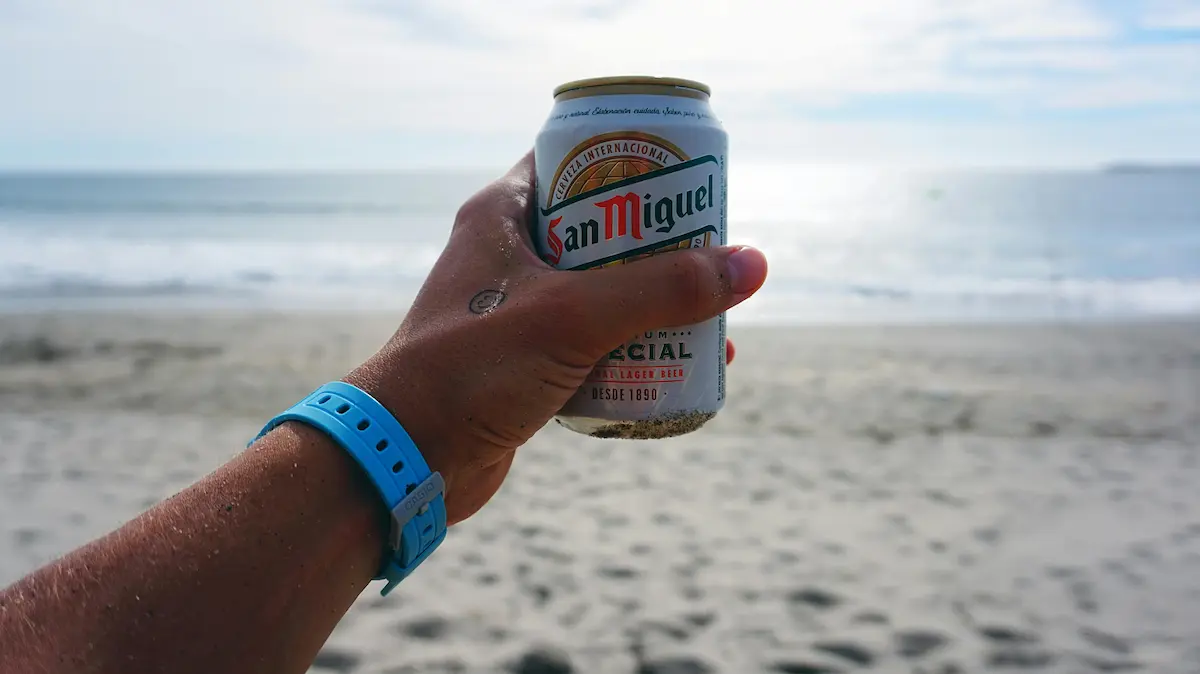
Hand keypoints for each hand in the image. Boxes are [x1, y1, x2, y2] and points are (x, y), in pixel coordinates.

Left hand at [346, 152, 767, 523]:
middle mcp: (507, 255)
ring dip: (654, 303)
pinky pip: (592, 342)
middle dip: (662, 244)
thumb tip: (749, 265)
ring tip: (712, 315)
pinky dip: (632, 350)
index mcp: (502, 215)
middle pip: (602, 229)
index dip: (635, 161)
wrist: (405, 457)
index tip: (690, 180)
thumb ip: (661, 290)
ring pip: (601, 291)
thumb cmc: (471, 369)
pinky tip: (676, 366)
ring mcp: (515, 311)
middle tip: (714, 253)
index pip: (577, 160)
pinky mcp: (525, 363)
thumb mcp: (573, 316)